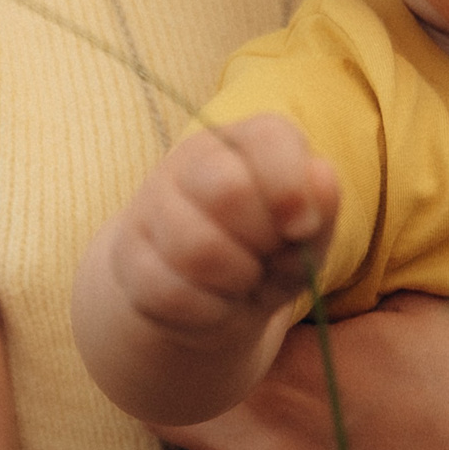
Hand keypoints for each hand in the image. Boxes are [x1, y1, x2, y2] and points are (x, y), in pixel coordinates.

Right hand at [99, 114, 339, 351]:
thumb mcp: (305, 238)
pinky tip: (213, 304)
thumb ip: (320, 209)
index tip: (301, 226)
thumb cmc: (266, 254)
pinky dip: (207, 311)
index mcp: (244, 142)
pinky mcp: (126, 255)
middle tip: (267, 256)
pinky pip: (171, 292)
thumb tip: (322, 177)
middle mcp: (192, 161)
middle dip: (262, 241)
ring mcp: (151, 205)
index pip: (269, 138)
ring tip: (242, 281)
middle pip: (229, 191)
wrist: (204, 299)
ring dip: (237, 281)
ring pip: (198, 248)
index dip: (290, 185)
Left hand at [154, 292, 448, 449]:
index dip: (195, 342)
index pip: (188, 359)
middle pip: (174, 427)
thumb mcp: (411, 318)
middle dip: (192, 399)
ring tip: (270, 438)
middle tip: (228, 379)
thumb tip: (297, 300)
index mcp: (289, 385)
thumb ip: (334, 316)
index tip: (211, 331)